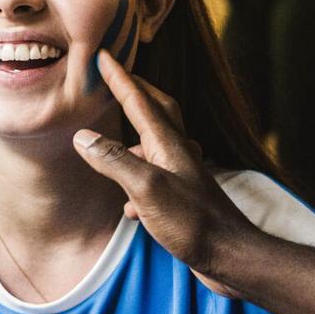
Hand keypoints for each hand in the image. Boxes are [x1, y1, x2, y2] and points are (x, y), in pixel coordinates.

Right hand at [71, 51, 258, 298]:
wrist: (231, 257)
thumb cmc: (193, 222)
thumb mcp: (146, 189)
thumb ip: (115, 160)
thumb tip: (83, 137)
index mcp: (168, 144)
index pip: (139, 101)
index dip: (120, 78)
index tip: (104, 55)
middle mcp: (178, 153)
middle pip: (158, 112)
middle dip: (137, 93)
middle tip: (118, 79)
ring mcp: (184, 176)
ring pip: (157, 145)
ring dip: (135, 138)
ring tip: (113, 145)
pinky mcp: (184, 200)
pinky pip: (157, 179)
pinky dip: (139, 181)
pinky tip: (129, 205)